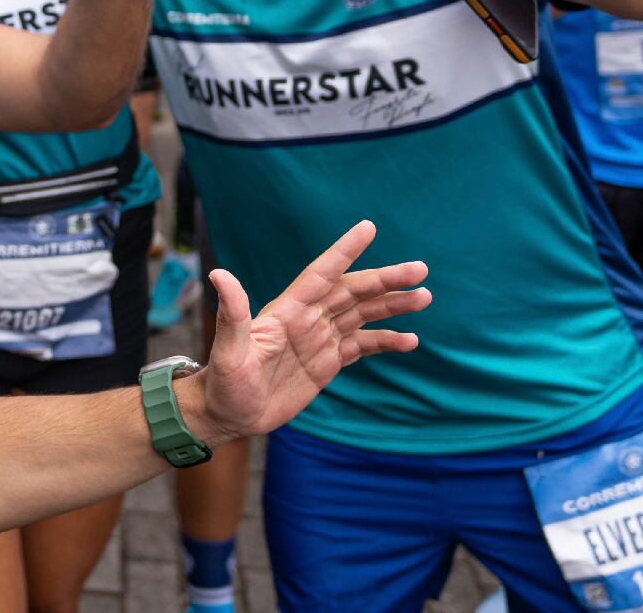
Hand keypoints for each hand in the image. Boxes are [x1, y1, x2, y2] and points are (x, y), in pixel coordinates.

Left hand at [194, 219, 427, 441]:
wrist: (229, 415)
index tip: (368, 227)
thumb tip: (218, 273)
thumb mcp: (228, 352)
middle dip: (385, 280)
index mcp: (286, 311)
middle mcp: (306, 319)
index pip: (321, 274)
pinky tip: (410, 340)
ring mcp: (318, 339)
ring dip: (391, 305)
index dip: (343, 251)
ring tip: (423, 297)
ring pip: (361, 314)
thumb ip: (231, 315)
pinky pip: (362, 346)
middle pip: (351, 291)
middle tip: (420, 270)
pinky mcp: (326, 362)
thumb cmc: (223, 383)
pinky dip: (386, 341)